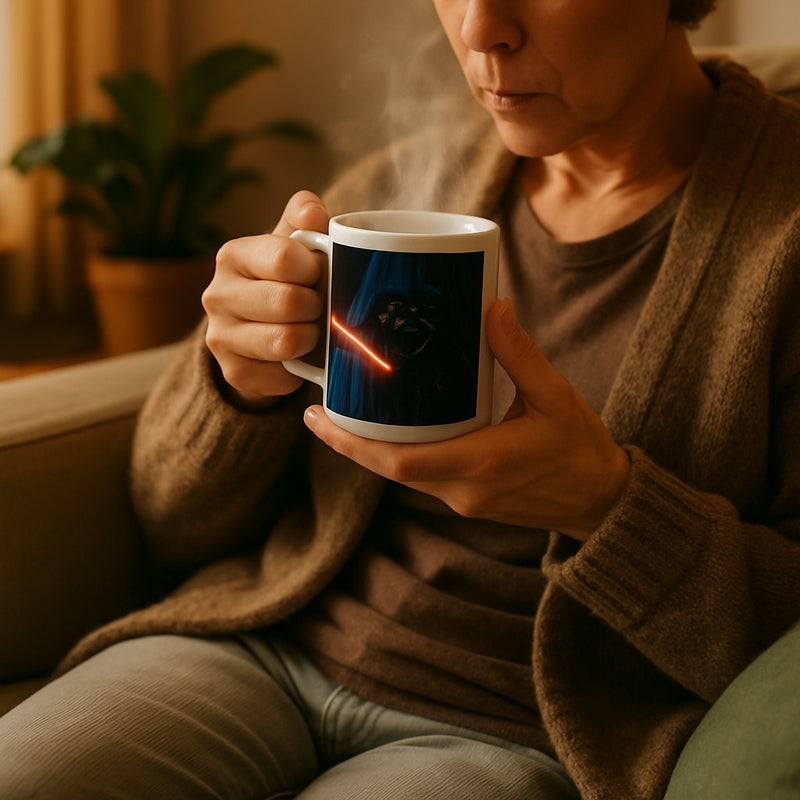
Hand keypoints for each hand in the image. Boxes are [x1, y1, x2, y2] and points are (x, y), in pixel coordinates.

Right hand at [202, 191, 328, 407]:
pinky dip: (298, 370)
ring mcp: (220, 335)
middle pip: (289, 301)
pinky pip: (283, 375)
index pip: (284, 257)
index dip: (314, 268)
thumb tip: (312, 209)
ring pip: (286, 340)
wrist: (260, 334)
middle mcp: (216, 294)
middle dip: (316, 306)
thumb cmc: (286, 282)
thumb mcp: (294, 246)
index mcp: (233, 255)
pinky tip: (294, 358)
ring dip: (311, 337)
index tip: (318, 273)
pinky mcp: (233, 371)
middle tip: (317, 306)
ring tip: (309, 329)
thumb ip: (304, 221)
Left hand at [304, 298, 629, 540]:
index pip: (400, 461)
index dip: (352, 442)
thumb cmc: (581, 449)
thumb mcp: (556, 396)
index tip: (318, 417)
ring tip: (345, 414)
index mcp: (484, 462)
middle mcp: (464, 489)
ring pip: (402, 476)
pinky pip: (420, 478)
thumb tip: (493, 308)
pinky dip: (397, 455)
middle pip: (389, 470)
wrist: (601, 500)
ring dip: (370, 449)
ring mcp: (464, 499)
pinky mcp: (468, 499)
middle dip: (348, 443)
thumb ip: (520, 354)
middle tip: (318, 409)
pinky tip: (389, 429)